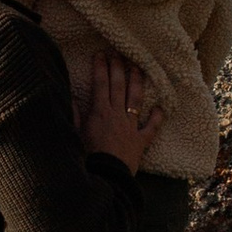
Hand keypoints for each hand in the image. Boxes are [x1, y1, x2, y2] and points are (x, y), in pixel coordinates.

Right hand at [80, 47, 165, 168]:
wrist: (106, 178)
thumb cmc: (87, 158)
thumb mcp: (74, 135)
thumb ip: (73, 115)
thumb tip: (70, 97)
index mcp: (99, 112)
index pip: (100, 84)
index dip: (100, 68)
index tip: (100, 54)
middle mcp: (116, 115)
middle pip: (118, 86)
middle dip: (118, 68)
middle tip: (118, 53)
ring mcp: (130, 126)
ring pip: (135, 99)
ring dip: (137, 81)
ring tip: (138, 67)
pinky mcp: (140, 141)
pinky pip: (151, 127)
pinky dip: (157, 117)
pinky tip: (161, 107)